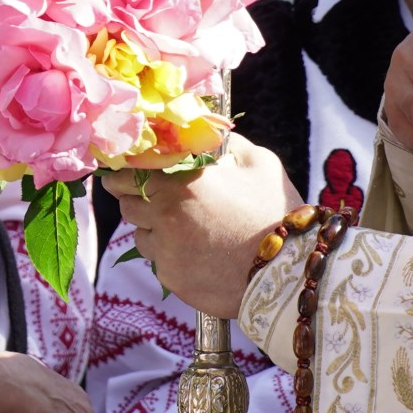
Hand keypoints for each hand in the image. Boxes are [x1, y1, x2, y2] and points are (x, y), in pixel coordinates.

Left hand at [103, 133, 300, 318]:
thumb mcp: (259, 163)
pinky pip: (158, 262)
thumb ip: (228, 144)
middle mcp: (164, 216)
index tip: (126, 171)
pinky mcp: (172, 278)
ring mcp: (165, 251)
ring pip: (141, 235)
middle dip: (135, 199)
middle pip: (126, 204)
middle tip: (153, 196)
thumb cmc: (276, 213)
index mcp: (179, 182)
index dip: (123, 172)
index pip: (127, 173)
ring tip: (181, 226)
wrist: (289, 272)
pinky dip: (169, 254)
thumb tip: (211, 134)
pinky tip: (195, 251)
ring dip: (152, 228)